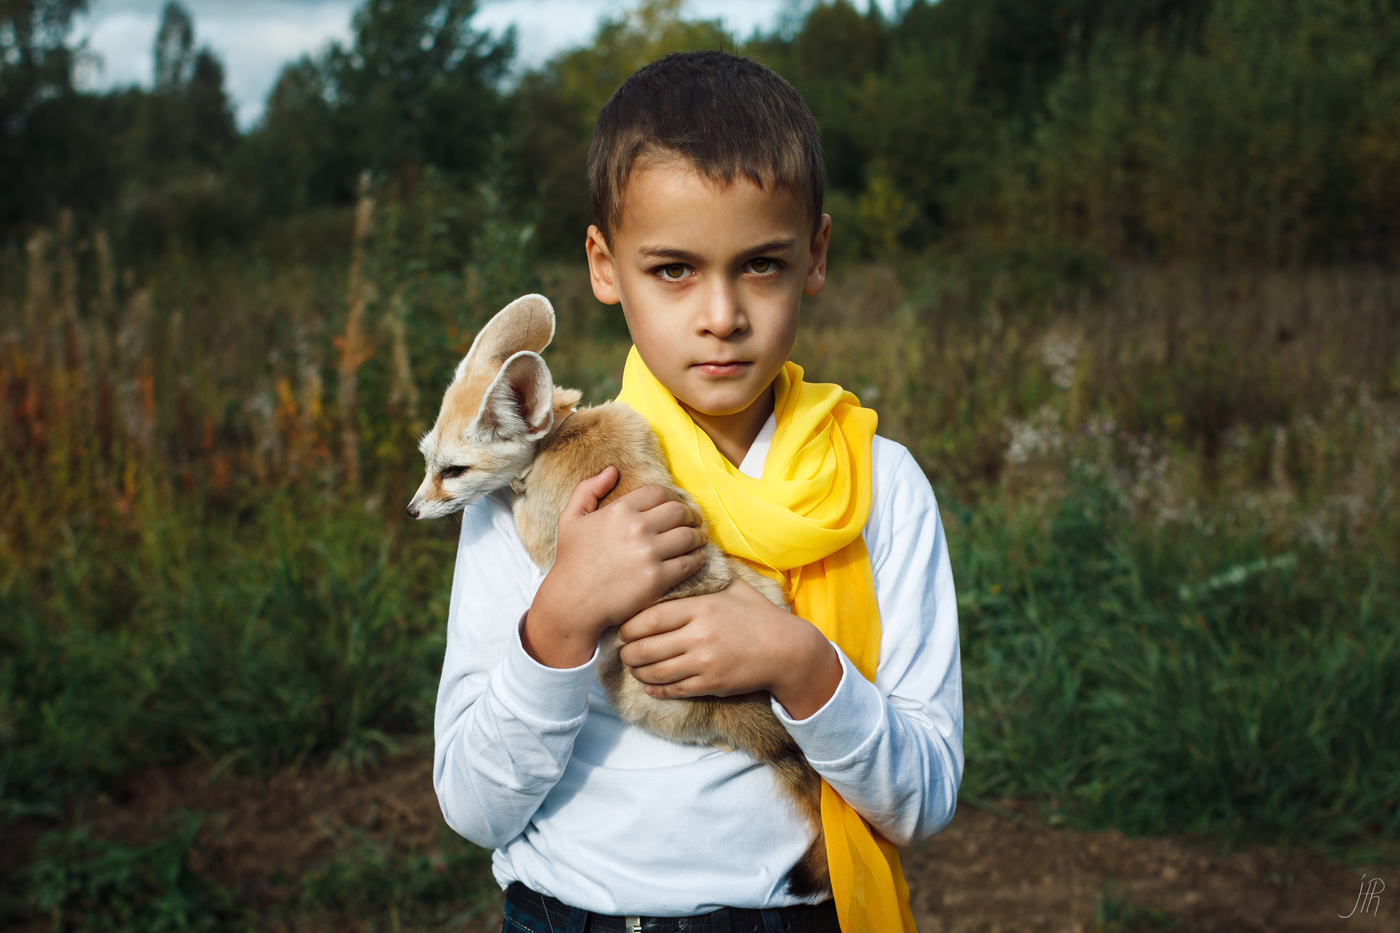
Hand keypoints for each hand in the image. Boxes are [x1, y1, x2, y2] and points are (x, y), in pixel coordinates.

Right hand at [524, 466, 708, 667]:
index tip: (677, 506)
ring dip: (698, 536)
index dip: (672, 498)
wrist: (572, 603)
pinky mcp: (658, 579)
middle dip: (690, 515)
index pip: (660, 493)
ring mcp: (649, 553)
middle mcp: (637, 527)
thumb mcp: (570, 518)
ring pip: (689, 536)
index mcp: (620, 510)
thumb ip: (588, 489)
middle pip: (680, 512)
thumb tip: (612, 470)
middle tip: (694, 522)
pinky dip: (698, 558)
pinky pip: (690, 562)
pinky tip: (697, 558)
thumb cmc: (571, 561)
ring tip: (699, 539)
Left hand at [617, 576, 843, 718]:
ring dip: (639, 672)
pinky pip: (673, 689)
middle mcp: (699, 636)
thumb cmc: (759, 616)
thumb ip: (705, 580)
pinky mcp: (711, 684)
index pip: (650, 618)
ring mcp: (704, 663)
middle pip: (646, 648)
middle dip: (628, 652)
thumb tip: (681, 564)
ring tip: (634, 668)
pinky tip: (651, 685)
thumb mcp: (734, 589)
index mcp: (701, 608)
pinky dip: (657, 689)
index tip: (624, 628)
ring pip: (655, 672)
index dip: (629, 626)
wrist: (787, 650)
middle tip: (624, 651)